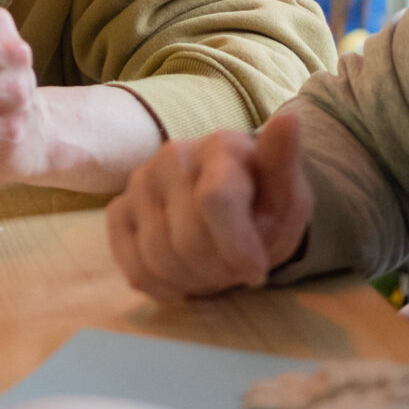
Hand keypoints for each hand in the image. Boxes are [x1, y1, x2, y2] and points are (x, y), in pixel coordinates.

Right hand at [106, 111, 312, 300]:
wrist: (232, 209)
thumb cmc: (262, 204)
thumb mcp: (287, 192)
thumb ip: (284, 164)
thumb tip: (289, 121)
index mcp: (219, 146)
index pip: (215, 200)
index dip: (237, 247)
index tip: (257, 272)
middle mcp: (172, 157)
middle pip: (188, 241)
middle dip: (219, 271)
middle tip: (236, 270)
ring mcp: (139, 183)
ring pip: (159, 259)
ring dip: (194, 281)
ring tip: (214, 271)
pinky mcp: (119, 211)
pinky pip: (134, 268)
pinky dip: (164, 287)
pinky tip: (185, 278)